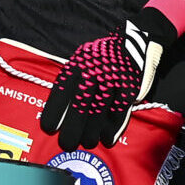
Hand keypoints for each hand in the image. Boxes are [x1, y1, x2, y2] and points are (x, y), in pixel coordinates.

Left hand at [43, 3, 180, 151]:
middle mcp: (94, 72)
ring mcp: (113, 80)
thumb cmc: (103, 57)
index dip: (55, 111)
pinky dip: (112, 127)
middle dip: (72, 128)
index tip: (49, 128)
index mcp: (79, 64)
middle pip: (81, 105)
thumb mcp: (83, 60)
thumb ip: (73, 80)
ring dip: (92, 131)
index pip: (62, 91)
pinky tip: (106, 138)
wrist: (136, 40)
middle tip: (67, 144)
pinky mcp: (129, 87)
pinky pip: (119, 111)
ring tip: (87, 144)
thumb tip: (60, 110)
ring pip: (100, 111)